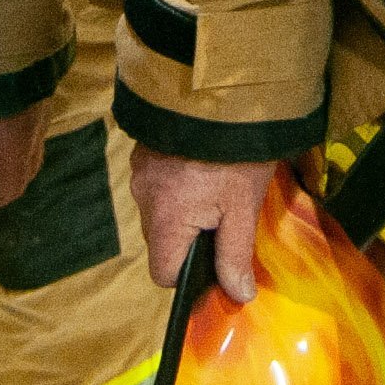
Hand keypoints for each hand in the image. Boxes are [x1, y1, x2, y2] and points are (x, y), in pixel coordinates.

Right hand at [128, 147, 275, 301]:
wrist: (220, 90)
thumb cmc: (235, 153)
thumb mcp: (243, 207)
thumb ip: (235, 254)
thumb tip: (237, 294)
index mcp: (165, 219)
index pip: (163, 273)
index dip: (188, 276)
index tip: (215, 262)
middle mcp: (144, 198)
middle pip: (161, 241)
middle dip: (190, 239)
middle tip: (224, 219)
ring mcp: (141, 172)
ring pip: (160, 211)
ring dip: (184, 210)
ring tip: (217, 189)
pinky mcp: (145, 151)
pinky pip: (158, 184)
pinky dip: (178, 185)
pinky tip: (203, 168)